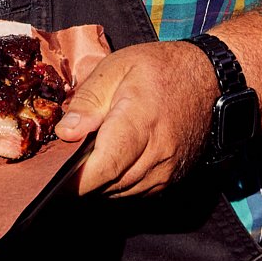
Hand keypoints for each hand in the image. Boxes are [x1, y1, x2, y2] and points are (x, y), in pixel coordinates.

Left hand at [54, 40, 218, 195]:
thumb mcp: (116, 68)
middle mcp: (157, 153)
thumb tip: (66, 133)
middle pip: (109, 184)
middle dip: (82, 180)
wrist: (207, 78)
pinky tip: (111, 163)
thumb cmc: (159, 68)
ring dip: (101, 182)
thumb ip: (89, 101)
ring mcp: (168, 169)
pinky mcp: (173, 178)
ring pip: (122, 192)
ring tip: (87, 159)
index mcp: (139, 122)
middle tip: (64, 164)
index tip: (53, 181)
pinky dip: (119, 183)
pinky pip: (138, 192)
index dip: (76, 181)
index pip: (103, 168)